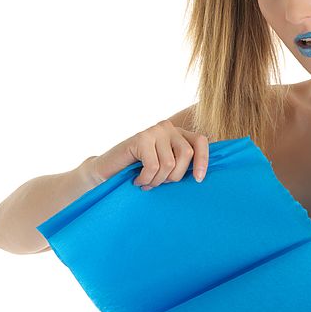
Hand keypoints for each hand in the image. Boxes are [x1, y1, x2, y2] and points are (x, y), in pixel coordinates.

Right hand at [87, 119, 209, 189]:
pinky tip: (138, 181)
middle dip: (175, 176)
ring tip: (146, 183)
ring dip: (157, 180)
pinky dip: (146, 179)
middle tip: (160, 183)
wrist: (107, 172)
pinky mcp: (140, 138)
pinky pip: (153, 166)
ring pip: (169, 163)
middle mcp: (168, 128)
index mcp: (178, 134)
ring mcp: (154, 131)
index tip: (198, 180)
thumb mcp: (166, 169)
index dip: (203, 161)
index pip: (201, 141)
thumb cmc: (139, 173)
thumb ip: (182, 165)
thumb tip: (203, 176)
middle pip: (186, 154)